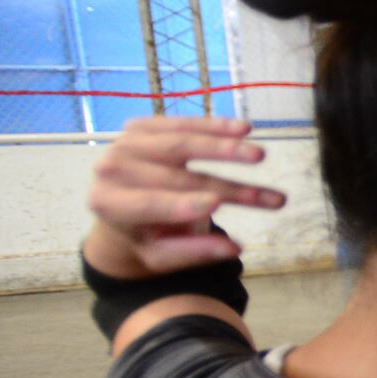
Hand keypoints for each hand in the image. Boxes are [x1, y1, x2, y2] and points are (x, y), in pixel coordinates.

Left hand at [85, 116, 283, 275]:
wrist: (120, 206)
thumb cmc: (146, 235)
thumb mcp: (163, 254)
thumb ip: (193, 251)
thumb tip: (234, 249)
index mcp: (107, 204)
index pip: (146, 204)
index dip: (181, 205)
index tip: (217, 206)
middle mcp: (109, 169)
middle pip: (175, 176)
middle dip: (226, 187)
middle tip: (269, 195)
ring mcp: (125, 143)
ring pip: (180, 142)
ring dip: (224, 148)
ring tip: (259, 156)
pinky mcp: (141, 127)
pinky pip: (183, 123)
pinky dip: (215, 126)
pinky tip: (244, 129)